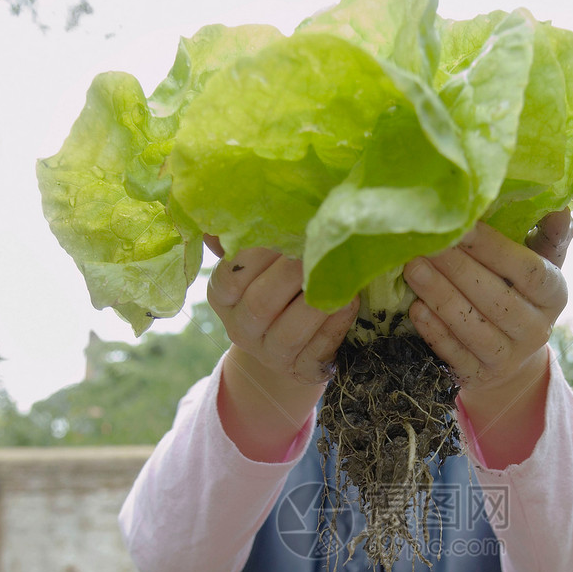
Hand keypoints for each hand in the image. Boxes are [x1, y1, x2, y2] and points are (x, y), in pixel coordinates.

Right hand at [204, 241, 358, 461]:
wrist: (295, 343)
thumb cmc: (279, 287)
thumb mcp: (258, 262)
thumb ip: (247, 234)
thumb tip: (230, 199)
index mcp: (223, 296)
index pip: (230, 276)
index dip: (258, 254)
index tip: (286, 231)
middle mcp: (241, 329)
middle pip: (260, 303)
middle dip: (291, 273)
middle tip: (317, 247)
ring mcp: (270, 356)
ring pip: (289, 332)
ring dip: (315, 302)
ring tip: (338, 276)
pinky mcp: (301, 372)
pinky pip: (317, 352)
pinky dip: (335, 326)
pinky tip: (349, 302)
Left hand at [402, 213, 572, 392]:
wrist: (512, 357)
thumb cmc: (519, 293)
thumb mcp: (540, 264)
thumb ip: (549, 236)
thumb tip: (560, 208)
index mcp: (554, 296)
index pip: (528, 271)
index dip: (494, 249)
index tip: (463, 226)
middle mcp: (537, 330)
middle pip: (496, 299)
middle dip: (458, 269)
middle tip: (427, 244)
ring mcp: (508, 359)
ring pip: (472, 328)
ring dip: (440, 296)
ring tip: (413, 267)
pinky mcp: (480, 377)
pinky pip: (455, 355)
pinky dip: (434, 331)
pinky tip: (415, 308)